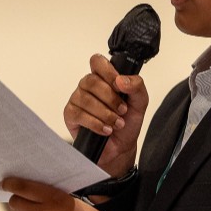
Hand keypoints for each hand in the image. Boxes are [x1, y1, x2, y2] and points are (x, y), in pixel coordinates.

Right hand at [64, 54, 148, 177]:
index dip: (107, 71)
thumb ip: (137, 86)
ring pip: (85, 99)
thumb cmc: (127, 123)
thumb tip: (121, 80)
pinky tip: (106, 130)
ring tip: (116, 123)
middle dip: (110, 98)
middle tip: (122, 111)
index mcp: (103, 78)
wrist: (120, 148)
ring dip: (105, 114)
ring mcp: (77, 99)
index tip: (119, 86)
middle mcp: (88, 86)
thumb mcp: (140, 103)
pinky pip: (79, 114)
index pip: (97, 62)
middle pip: (91, 81)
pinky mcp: (70, 115)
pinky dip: (96, 123)